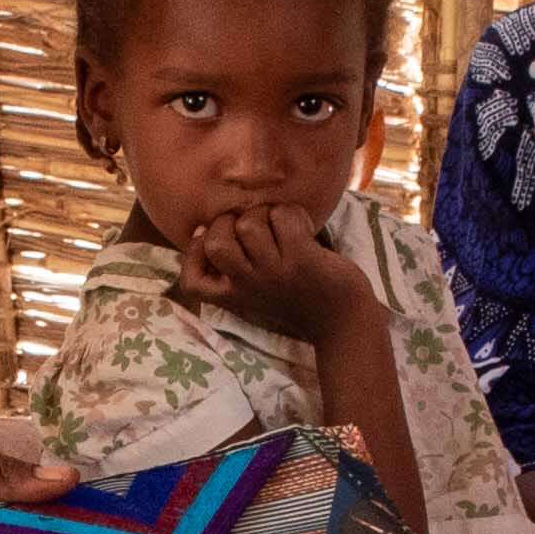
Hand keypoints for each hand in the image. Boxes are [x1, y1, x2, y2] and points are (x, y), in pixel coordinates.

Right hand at [172, 203, 378, 346]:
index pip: (191, 282)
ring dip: (265, 213)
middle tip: (254, 226)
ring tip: (281, 225)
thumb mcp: (254, 291)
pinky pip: (283, 217)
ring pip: (250, 224)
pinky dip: (291, 213)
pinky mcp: (302, 259)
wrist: (343, 320)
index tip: (208, 238)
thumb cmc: (295, 296)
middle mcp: (248, 286)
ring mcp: (274, 273)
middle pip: (216, 242)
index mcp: (233, 297)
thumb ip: (231, 267)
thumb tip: (201, 228)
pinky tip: (302, 227)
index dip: (192, 252)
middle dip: (230, 221)